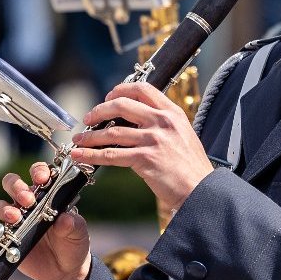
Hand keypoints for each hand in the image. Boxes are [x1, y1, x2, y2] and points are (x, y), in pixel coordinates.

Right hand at [0, 162, 91, 279]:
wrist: (65, 271)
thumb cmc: (73, 244)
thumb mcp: (78, 233)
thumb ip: (73, 225)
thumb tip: (65, 219)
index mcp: (47, 195)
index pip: (38, 174)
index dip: (38, 171)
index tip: (42, 179)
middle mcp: (27, 204)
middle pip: (12, 184)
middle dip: (17, 188)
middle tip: (27, 201)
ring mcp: (15, 221)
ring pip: (0, 205)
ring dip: (5, 209)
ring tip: (15, 218)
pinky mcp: (5, 239)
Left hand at [70, 82, 213, 222]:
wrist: (201, 190)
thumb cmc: (191, 168)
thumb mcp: (182, 135)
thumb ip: (162, 124)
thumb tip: (133, 122)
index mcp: (173, 113)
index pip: (143, 89)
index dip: (120, 90)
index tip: (108, 98)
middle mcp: (163, 122)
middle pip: (121, 105)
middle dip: (99, 111)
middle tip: (88, 119)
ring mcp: (154, 140)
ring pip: (112, 132)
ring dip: (90, 136)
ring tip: (79, 141)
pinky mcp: (145, 159)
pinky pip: (112, 155)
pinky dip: (92, 155)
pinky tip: (80, 156)